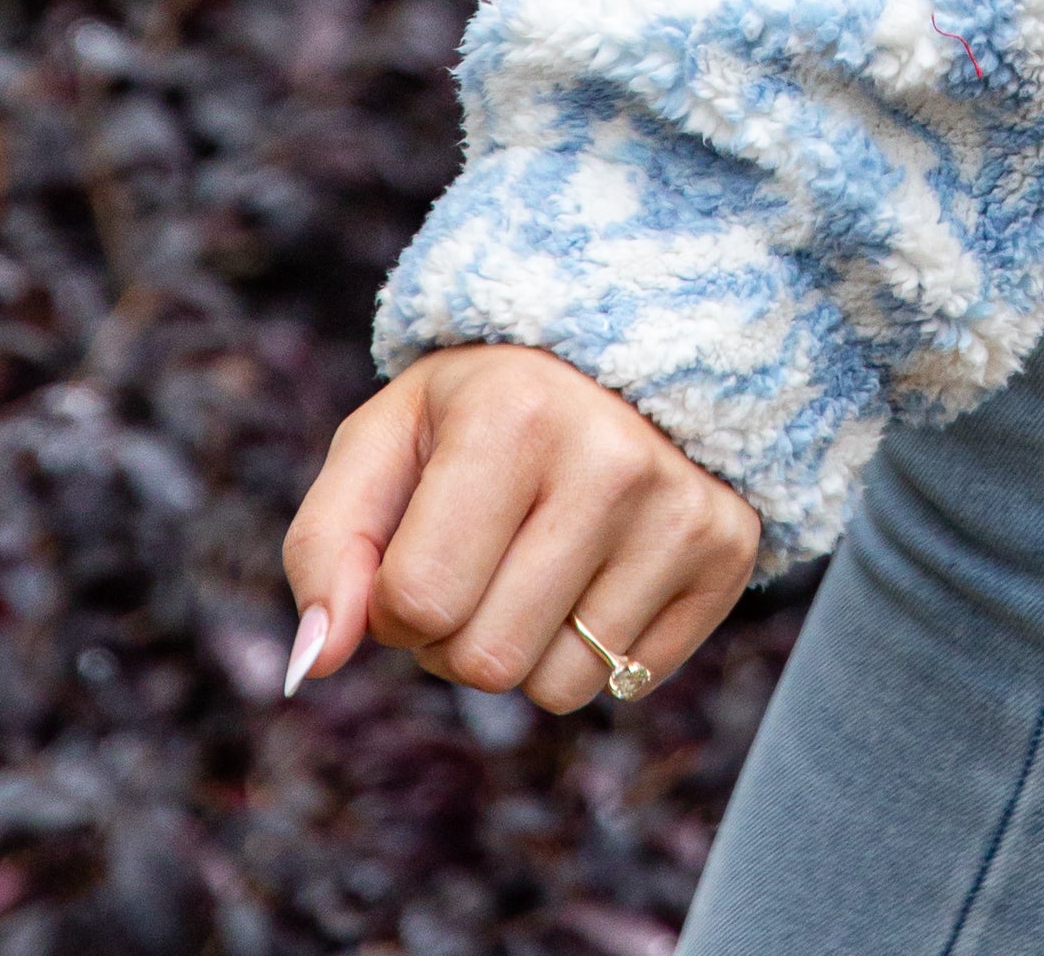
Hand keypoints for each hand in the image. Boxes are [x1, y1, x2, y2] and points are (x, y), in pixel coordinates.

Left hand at [282, 344, 760, 712]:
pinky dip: (594, 650)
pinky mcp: (728, 549)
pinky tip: (602, 567)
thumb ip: (325, 547)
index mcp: (514, 413)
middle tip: (483, 555)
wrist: (621, 356)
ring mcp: (681, 505)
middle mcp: (611, 457)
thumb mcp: (386, 443)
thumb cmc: (478, 414)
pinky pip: (626, 683)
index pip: (415, 605)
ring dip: (525, 650)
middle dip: (457, 636)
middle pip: (486, 661)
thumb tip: (315, 666)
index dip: (395, 603)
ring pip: (558, 688)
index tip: (423, 543)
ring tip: (541, 559)